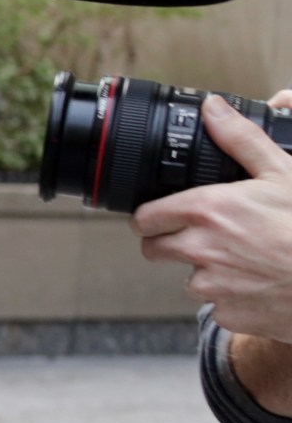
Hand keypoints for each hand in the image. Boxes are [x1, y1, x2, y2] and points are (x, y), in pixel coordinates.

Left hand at [134, 93, 291, 341]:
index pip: (145, 216)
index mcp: (207, 211)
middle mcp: (200, 249)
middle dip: (169, 241)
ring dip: (207, 270)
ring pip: (190, 278)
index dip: (153, 215)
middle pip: (154, 249)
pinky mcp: (227, 314)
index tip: (165, 214)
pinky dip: (233, 297)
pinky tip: (261, 282)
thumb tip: (212, 108)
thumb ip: (241, 139)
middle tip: (204, 235)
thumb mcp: (284, 172)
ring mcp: (212, 286)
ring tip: (246, 258)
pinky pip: (217, 305)